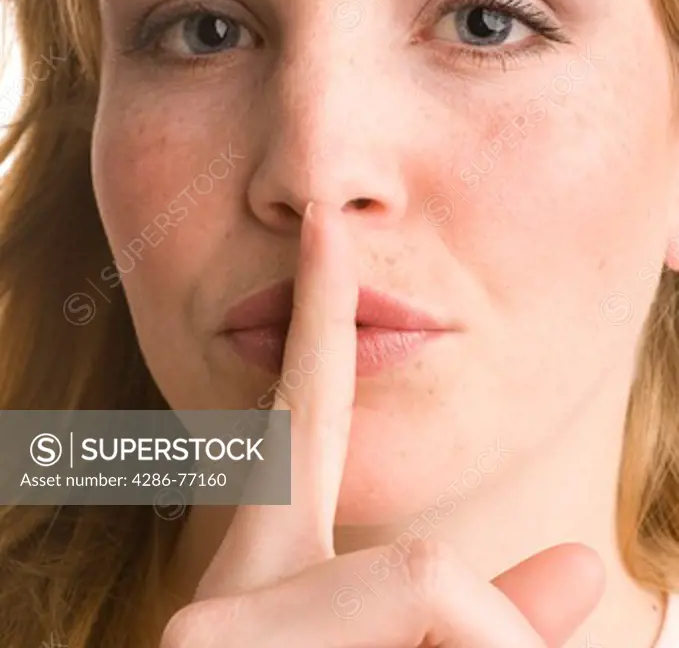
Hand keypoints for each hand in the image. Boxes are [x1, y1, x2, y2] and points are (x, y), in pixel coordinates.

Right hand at [160, 202, 604, 646]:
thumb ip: (495, 610)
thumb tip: (584, 564)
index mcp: (272, 566)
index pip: (306, 410)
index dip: (319, 310)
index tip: (326, 225)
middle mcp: (227, 581)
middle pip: (427, 563)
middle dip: (487, 633)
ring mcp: (207, 622)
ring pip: (432, 590)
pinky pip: (425, 618)